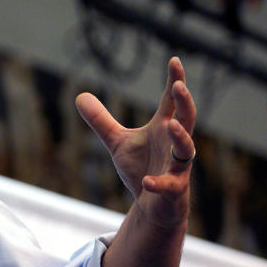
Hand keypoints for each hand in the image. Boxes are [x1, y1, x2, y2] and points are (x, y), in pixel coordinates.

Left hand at [75, 56, 196, 228]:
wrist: (152, 206)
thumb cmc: (140, 168)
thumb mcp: (117, 142)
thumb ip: (101, 120)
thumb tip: (79, 95)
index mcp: (163, 129)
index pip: (171, 102)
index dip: (174, 81)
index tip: (174, 60)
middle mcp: (174, 144)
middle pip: (187, 119)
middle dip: (185, 103)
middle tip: (178, 86)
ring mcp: (177, 167)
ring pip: (186, 149)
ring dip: (181, 137)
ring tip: (171, 124)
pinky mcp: (174, 190)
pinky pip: (169, 185)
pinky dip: (158, 183)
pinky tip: (146, 182)